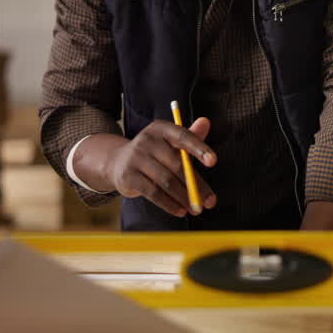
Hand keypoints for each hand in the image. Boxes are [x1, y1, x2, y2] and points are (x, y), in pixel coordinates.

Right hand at [102, 118, 217, 216]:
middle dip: (196, 185)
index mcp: (162, 128)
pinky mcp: (128, 176)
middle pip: (177, 164)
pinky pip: (153, 192)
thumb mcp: (171, 142)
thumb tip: (206, 122)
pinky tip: (180, 211)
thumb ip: (191, 136)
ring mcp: (135, 158)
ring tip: (196, 208)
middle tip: (210, 201)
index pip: (183, 136)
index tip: (213, 161)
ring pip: (166, 181)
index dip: (199, 148)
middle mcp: (147, 140)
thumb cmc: (155, 152)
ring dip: (184, 197)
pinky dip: (169, 204)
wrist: (119, 161)